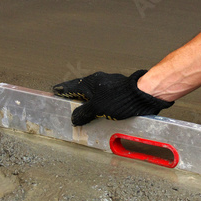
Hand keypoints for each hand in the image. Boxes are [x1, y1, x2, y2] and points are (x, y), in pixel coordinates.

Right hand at [53, 70, 173, 126]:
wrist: (144, 94)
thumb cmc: (121, 98)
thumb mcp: (97, 107)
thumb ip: (84, 113)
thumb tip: (74, 118)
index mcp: (91, 83)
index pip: (72, 86)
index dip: (63, 90)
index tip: (56, 90)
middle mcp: (100, 82)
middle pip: (84, 90)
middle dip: (76, 96)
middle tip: (69, 102)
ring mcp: (111, 86)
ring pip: (96, 94)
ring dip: (90, 102)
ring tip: (86, 111)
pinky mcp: (121, 92)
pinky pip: (107, 99)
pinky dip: (102, 105)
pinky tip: (103, 112)